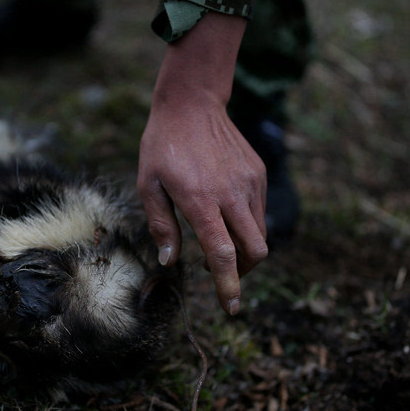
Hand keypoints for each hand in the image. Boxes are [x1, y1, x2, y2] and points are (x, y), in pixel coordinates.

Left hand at [138, 12, 267, 314]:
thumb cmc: (162, 146)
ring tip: (220, 245)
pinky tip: (225, 215)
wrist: (191, 103)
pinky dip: (247, 224)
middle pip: (254, 251)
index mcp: (201, 201)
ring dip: (245, 250)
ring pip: (260, 233)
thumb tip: (171, 262)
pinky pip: (259, 211)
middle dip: (243, 273)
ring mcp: (249, 182)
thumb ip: (161, 226)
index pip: (223, 254)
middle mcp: (231, 194)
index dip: (228, 285)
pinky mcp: (258, 172)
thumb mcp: (149, 185)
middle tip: (224, 277)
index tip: (231, 307)